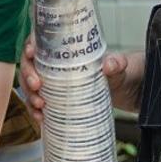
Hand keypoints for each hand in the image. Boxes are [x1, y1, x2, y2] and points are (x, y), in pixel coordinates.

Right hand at [20, 43, 143, 120]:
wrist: (133, 92)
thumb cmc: (126, 72)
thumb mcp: (123, 66)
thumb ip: (117, 63)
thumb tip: (110, 64)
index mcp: (69, 50)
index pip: (41, 43)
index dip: (30, 46)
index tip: (30, 53)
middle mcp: (58, 66)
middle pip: (31, 65)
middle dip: (27, 75)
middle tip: (37, 87)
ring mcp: (57, 84)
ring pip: (31, 86)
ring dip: (29, 95)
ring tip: (40, 106)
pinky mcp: (60, 100)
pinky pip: (39, 104)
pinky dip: (35, 111)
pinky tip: (40, 118)